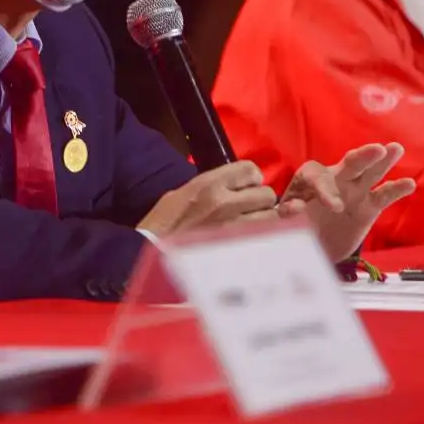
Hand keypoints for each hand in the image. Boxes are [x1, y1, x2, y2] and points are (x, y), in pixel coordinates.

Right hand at [138, 161, 278, 238]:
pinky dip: (262, 238)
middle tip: (248, 208)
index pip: (250, 169)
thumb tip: (237, 186)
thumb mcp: (181, 193)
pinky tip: (250, 241)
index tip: (245, 187)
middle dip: (260, 200)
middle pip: (267, 194)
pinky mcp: (240, 250)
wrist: (152, 253)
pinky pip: (265, 239)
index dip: (250, 178)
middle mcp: (226, 203)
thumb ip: (213, 186)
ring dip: (264, 220)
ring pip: (271, 217)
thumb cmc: (162, 223)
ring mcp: (235, 228)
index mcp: (208, 185)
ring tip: (250, 226)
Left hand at [280, 143, 416, 260]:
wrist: (310, 246)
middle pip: (349, 165)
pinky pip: (384, 195)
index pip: (317, 178)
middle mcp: (333, 180)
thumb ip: (284, 215)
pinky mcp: (368, 206)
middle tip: (377, 149)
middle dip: (362, 157)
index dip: (327, 190)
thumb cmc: (292, 229)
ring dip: (382, 161)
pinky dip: (396, 189)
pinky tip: (409, 183)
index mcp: (308, 180)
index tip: (335, 206)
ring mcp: (353, 191)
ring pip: (370, 172)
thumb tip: (292, 209)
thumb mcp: (281, 222)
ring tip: (395, 149)